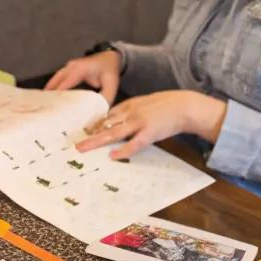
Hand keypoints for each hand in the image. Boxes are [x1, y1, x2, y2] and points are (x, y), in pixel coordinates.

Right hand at [46, 50, 121, 102]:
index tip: (52, 108)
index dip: (58, 95)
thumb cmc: (109, 70)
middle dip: (50, 95)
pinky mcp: (67, 70)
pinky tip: (50, 98)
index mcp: (79, 69)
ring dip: (49, 91)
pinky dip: (53, 88)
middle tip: (44, 109)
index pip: (65, 84)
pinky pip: (57, 79)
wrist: (110, 57)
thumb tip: (99, 111)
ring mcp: (67, 67)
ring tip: (44, 106)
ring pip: (54, 80)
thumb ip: (105, 97)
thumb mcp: (111, 83)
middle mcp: (70, 67)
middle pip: (55, 82)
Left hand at [75, 89, 227, 158]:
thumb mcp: (146, 104)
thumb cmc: (167, 106)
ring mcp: (139, 122)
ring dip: (97, 141)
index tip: (84, 133)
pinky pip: (134, 143)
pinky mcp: (150, 132)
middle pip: (105, 124)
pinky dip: (124, 150)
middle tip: (76, 143)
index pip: (107, 115)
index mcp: (129, 105)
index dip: (95, 125)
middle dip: (90, 134)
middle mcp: (130, 112)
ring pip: (114, 133)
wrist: (185, 105)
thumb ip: (132, 112)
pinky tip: (113, 156)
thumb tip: (120, 122)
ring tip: (84, 149)